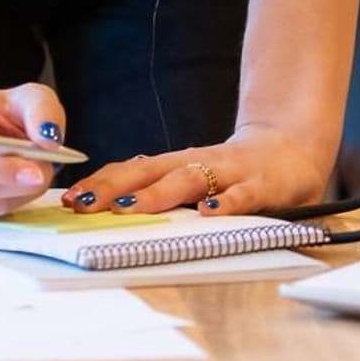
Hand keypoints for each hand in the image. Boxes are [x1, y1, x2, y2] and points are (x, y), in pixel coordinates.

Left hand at [61, 123, 334, 218]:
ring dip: (157, 195)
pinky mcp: (263, 184)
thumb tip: (114, 209)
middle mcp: (197, 164)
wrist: (291, 146)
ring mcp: (229, 172)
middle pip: (148, 173)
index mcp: (177, 165)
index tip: (69, 199)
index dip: (100, 184)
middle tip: (82, 205)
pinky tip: (210, 214)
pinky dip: (227, 203)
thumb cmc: (235, 171)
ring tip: (130, 208)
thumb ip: (163, 190)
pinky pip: (243, 195)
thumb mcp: (193, 178)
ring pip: (187, 180)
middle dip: (113, 189)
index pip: (131, 170)